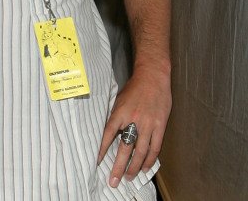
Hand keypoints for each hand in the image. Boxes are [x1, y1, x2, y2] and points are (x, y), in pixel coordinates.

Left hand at [98, 64, 170, 187]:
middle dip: (118, 167)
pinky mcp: (159, 126)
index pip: (108, 135)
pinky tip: (145, 167)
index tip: (97, 162)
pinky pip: (155, 147)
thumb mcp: (119, 99)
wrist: (153, 77)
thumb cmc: (134, 87)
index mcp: (120, 113)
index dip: (102, 150)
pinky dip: (150, 159)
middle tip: (113, 181)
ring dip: (134, 167)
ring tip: (129, 178)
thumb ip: (116, 116)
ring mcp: (148, 124)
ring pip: (141, 152)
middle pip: (125, 148)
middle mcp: (133, 120)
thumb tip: (111, 132)